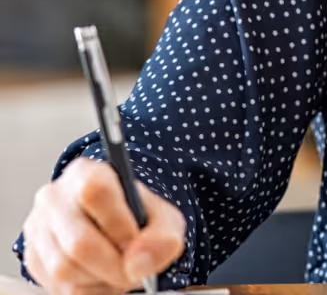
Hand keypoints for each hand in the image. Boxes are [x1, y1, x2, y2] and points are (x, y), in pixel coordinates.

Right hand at [22, 157, 185, 294]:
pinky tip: (103, 277)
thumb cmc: (137, 218)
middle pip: (79, 241)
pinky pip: (59, 287)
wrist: (116, 228)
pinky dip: (88, 290)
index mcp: (86, 173)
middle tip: (134, 271)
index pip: (94, 191)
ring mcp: (39, 229)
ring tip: (121, 272)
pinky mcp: (34, 258)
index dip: (118, 224)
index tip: (137, 242)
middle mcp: (55, 197)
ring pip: (65, 269)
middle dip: (114, 265)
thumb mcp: (163, 219)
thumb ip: (162, 237)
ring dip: (101, 280)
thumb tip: (139, 263)